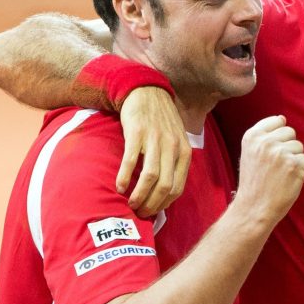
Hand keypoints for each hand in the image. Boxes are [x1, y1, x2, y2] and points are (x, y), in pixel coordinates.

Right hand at [117, 87, 191, 216]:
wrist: (147, 91)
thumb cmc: (161, 120)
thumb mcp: (176, 140)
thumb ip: (174, 162)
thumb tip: (166, 192)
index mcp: (184, 152)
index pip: (177, 188)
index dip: (164, 205)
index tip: (152, 213)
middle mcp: (172, 147)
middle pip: (165, 187)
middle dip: (151, 205)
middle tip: (139, 212)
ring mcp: (155, 140)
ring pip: (150, 177)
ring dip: (139, 195)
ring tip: (130, 204)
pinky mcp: (137, 133)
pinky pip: (131, 160)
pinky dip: (125, 177)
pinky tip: (119, 187)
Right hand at [233, 116, 303, 222]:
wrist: (254, 208)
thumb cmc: (254, 181)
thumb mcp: (250, 153)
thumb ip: (264, 135)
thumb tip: (283, 118)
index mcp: (252, 136)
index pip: (277, 121)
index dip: (278, 137)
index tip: (271, 152)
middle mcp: (266, 142)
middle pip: (290, 132)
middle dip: (287, 147)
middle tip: (276, 166)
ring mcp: (281, 153)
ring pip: (299, 147)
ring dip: (294, 159)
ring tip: (280, 174)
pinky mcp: (294, 166)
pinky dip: (300, 171)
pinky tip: (287, 180)